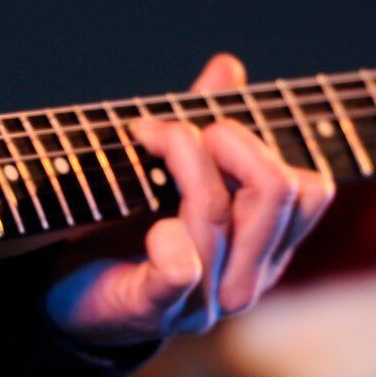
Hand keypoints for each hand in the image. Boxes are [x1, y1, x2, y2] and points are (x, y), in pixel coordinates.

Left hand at [45, 54, 334, 344]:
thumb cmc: (123, 232)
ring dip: (179, 159)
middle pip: (278, 192)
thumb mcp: (170, 175)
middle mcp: (246, 278)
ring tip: (143, 139)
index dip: (265, 145)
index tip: (209, 129)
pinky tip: (150, 227)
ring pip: (218, 214)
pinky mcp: (155, 310)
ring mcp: (204, 301)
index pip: (309, 191)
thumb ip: (204, 125)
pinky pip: (181, 270)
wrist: (65, 301)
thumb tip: (227, 67)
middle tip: (173, 129)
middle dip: (230, 139)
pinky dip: (167, 238)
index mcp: (264, 249)